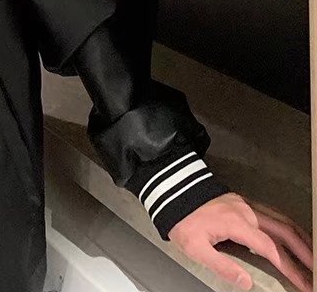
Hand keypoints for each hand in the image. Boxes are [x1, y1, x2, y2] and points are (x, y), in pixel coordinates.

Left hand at [168, 192, 312, 290]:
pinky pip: (272, 215)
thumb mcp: (195, 247)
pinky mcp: (242, 203)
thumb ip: (221, 266)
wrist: (172, 191)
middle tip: (316, 270)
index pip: (271, 249)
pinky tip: (292, 236)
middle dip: (306, 252)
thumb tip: (247, 281)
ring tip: (312, 255)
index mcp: (237, 223)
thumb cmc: (182, 220)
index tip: (305, 284)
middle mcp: (246, 211)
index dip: (291, 268)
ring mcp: (245, 205)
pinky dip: (288, 227)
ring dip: (300, 238)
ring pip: (281, 220)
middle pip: (284, 231)